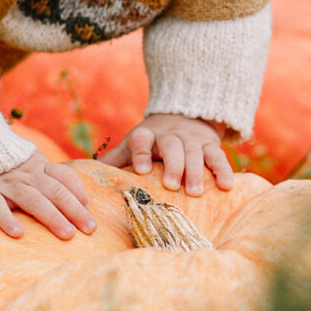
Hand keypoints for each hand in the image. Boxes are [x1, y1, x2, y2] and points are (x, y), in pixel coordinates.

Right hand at [0, 152, 97, 239]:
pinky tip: (17, 234)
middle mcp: (27, 174)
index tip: (90, 212)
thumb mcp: (31, 168)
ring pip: (33, 200)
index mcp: (40, 166)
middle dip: (75, 210)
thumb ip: (52, 181)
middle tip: (90, 229)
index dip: (80, 194)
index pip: (65, 177)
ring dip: (52, 217)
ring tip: (67, 235)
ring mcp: (6, 184)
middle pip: (56, 191)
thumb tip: (82, 204)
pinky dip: (7, 220)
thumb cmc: (6, 171)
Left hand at [99, 114, 235, 195]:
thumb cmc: (152, 141)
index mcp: (146, 135)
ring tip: (195, 192)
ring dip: (196, 172)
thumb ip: (115, 158)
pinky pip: (219, 156)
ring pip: (195, 153)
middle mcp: (169, 135)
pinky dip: (224, 170)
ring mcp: (192, 140)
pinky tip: (228, 186)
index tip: (140, 170)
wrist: (184, 118)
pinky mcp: (210, 145)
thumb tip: (83, 173)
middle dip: (172, 165)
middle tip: (171, 185)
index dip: (140, 153)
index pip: (141, 140)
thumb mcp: (132, 145)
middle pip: (172, 146)